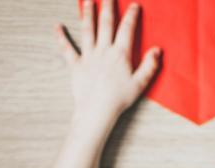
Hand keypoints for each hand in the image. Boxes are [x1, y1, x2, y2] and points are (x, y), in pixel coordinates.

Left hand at [56, 0, 161, 117]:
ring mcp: (88, 56)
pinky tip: (57, 26)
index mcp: (120, 54)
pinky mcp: (76, 65)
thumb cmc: (119, 99)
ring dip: (87, 14)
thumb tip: (157, 50)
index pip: (127, 29)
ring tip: (87, 1)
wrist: (97, 110)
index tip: (134, 5)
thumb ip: (149, 65)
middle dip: (107, 7)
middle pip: (105, 24)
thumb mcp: (140, 83)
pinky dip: (61, 37)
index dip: (131, 16)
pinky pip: (67, 49)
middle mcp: (103, 51)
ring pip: (87, 30)